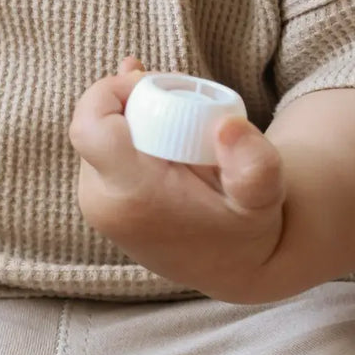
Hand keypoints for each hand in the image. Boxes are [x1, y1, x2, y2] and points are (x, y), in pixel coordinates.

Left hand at [70, 58, 286, 301]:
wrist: (230, 268)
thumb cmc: (246, 230)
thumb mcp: (264, 198)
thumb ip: (254, 163)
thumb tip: (227, 126)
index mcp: (133, 196)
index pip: (90, 125)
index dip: (112, 90)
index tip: (157, 86)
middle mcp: (103, 202)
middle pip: (93, 123)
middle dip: (128, 98)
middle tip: (175, 94)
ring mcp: (96, 205)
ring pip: (96, 134)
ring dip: (129, 114)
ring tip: (172, 109)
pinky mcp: (99, 202)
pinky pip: (99, 150)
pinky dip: (124, 129)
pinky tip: (148, 113)